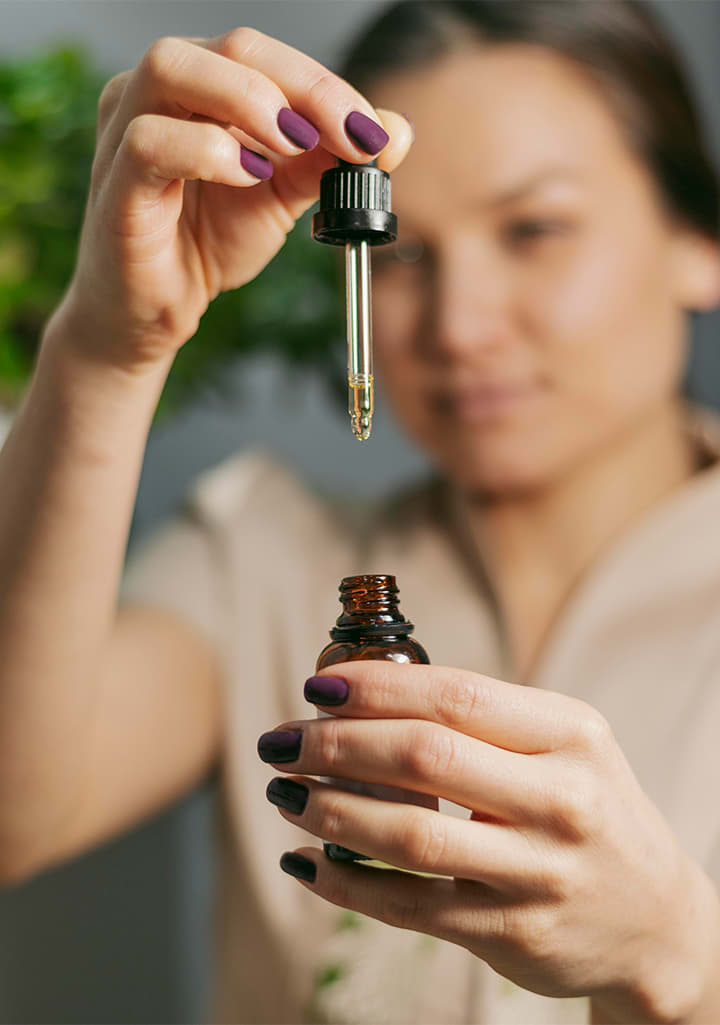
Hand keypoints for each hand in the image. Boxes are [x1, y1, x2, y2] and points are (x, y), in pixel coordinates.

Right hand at [54, 27, 411, 370]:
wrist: (158, 311)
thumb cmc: (206, 242)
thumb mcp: (281, 196)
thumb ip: (329, 162)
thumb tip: (396, 133)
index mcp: (202, 84)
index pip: (267, 56)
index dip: (327, 87)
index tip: (374, 133)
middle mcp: (159, 92)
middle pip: (230, 47)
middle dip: (303, 87)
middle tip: (350, 136)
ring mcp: (126, 131)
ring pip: (172, 68)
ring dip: (249, 100)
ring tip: (295, 146)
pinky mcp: (115, 184)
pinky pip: (149, 142)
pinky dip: (206, 150)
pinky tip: (248, 176)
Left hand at [258, 662, 719, 1022]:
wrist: (656, 919)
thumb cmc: (590, 808)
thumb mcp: (566, 744)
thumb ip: (486, 718)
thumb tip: (366, 695)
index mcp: (570, 735)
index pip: (458, 697)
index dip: (378, 687)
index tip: (320, 684)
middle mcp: (561, 800)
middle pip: (425, 757)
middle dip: (336, 743)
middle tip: (284, 740)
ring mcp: (539, 873)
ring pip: (410, 835)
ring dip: (330, 809)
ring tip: (285, 792)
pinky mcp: (513, 934)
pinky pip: (412, 905)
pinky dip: (346, 883)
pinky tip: (306, 863)